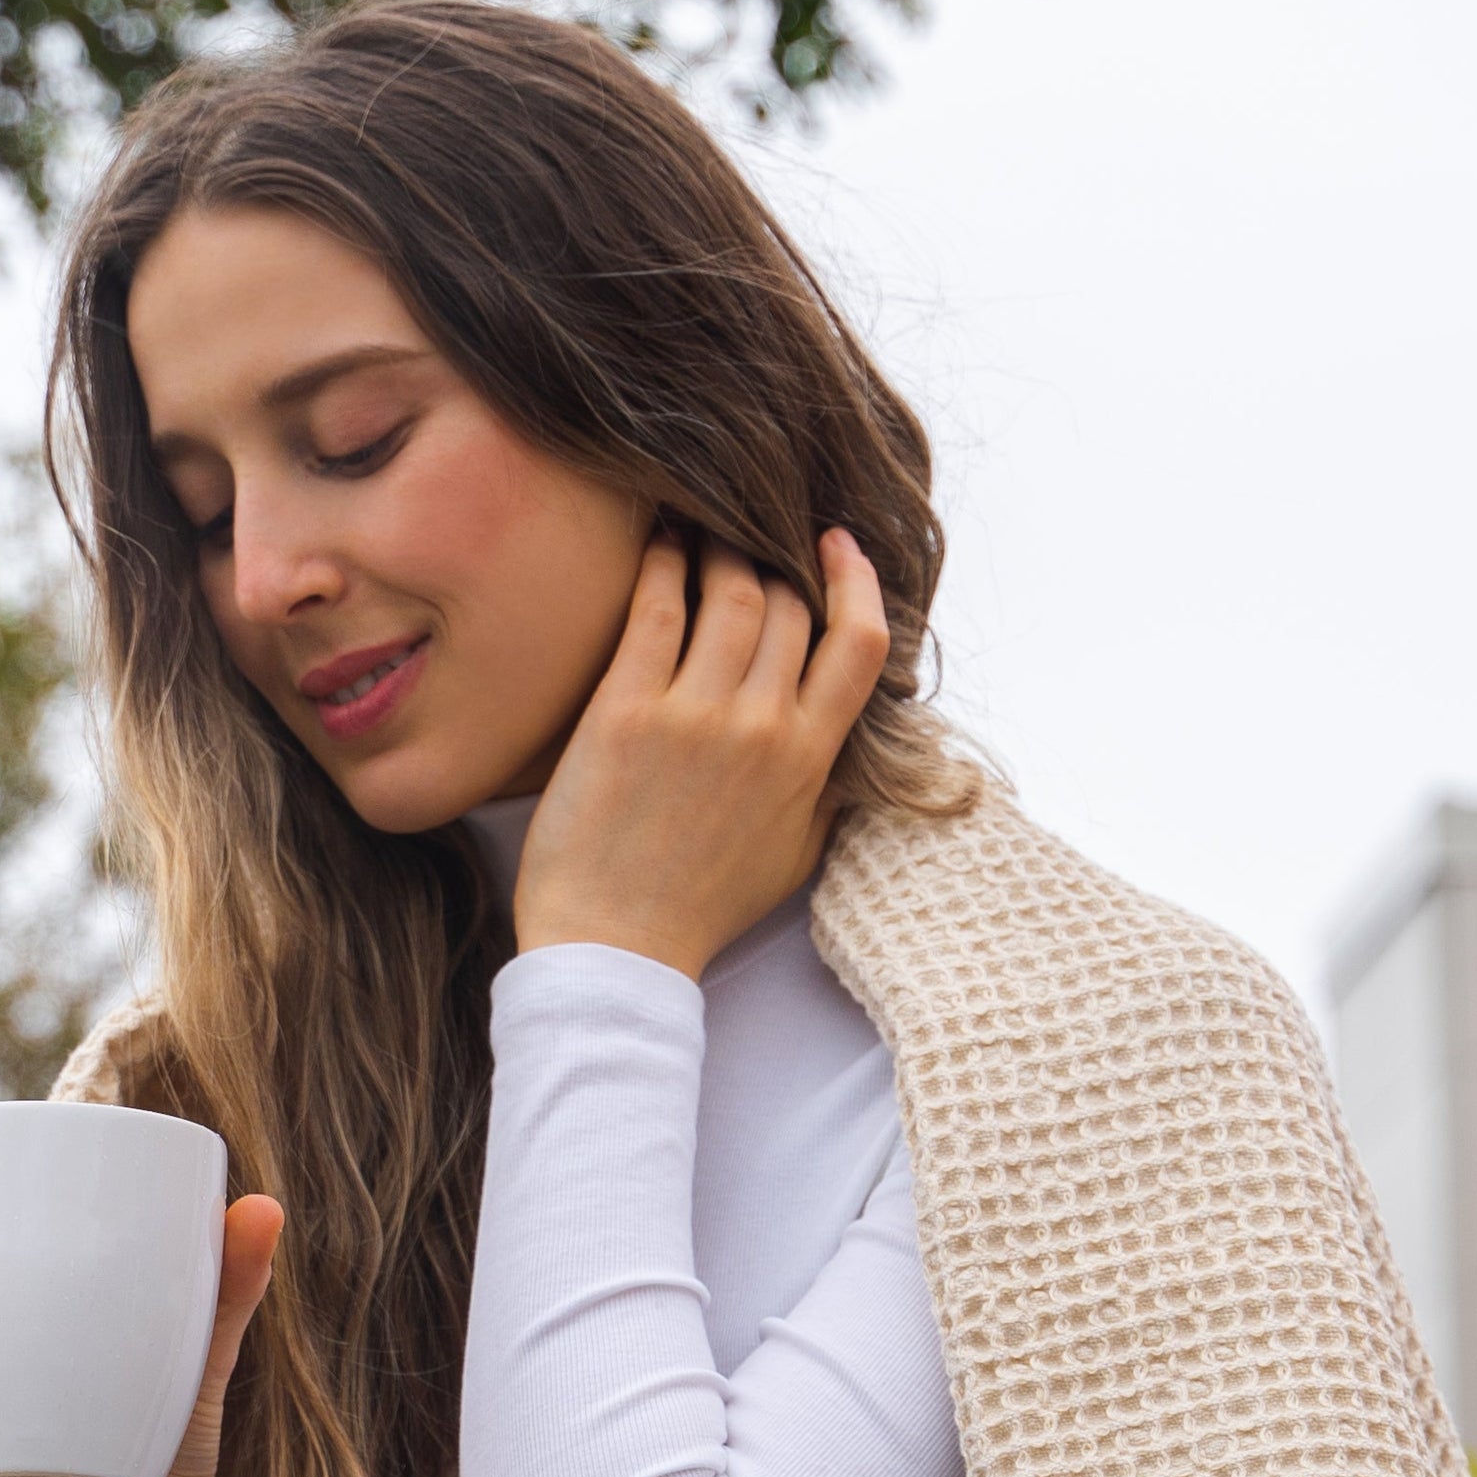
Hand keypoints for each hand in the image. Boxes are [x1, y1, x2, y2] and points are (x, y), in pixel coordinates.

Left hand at [509, 526, 890, 978]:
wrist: (617, 947)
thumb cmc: (701, 907)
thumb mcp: (795, 856)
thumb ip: (827, 790)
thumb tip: (848, 742)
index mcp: (809, 762)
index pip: (859, 644)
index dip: (857, 580)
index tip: (836, 544)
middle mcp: (761, 729)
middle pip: (790, 605)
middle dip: (776, 560)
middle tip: (749, 538)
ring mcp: (695, 716)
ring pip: (731, 590)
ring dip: (722, 548)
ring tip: (704, 530)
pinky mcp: (626, 710)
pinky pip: (656, 607)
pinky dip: (663, 561)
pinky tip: (659, 542)